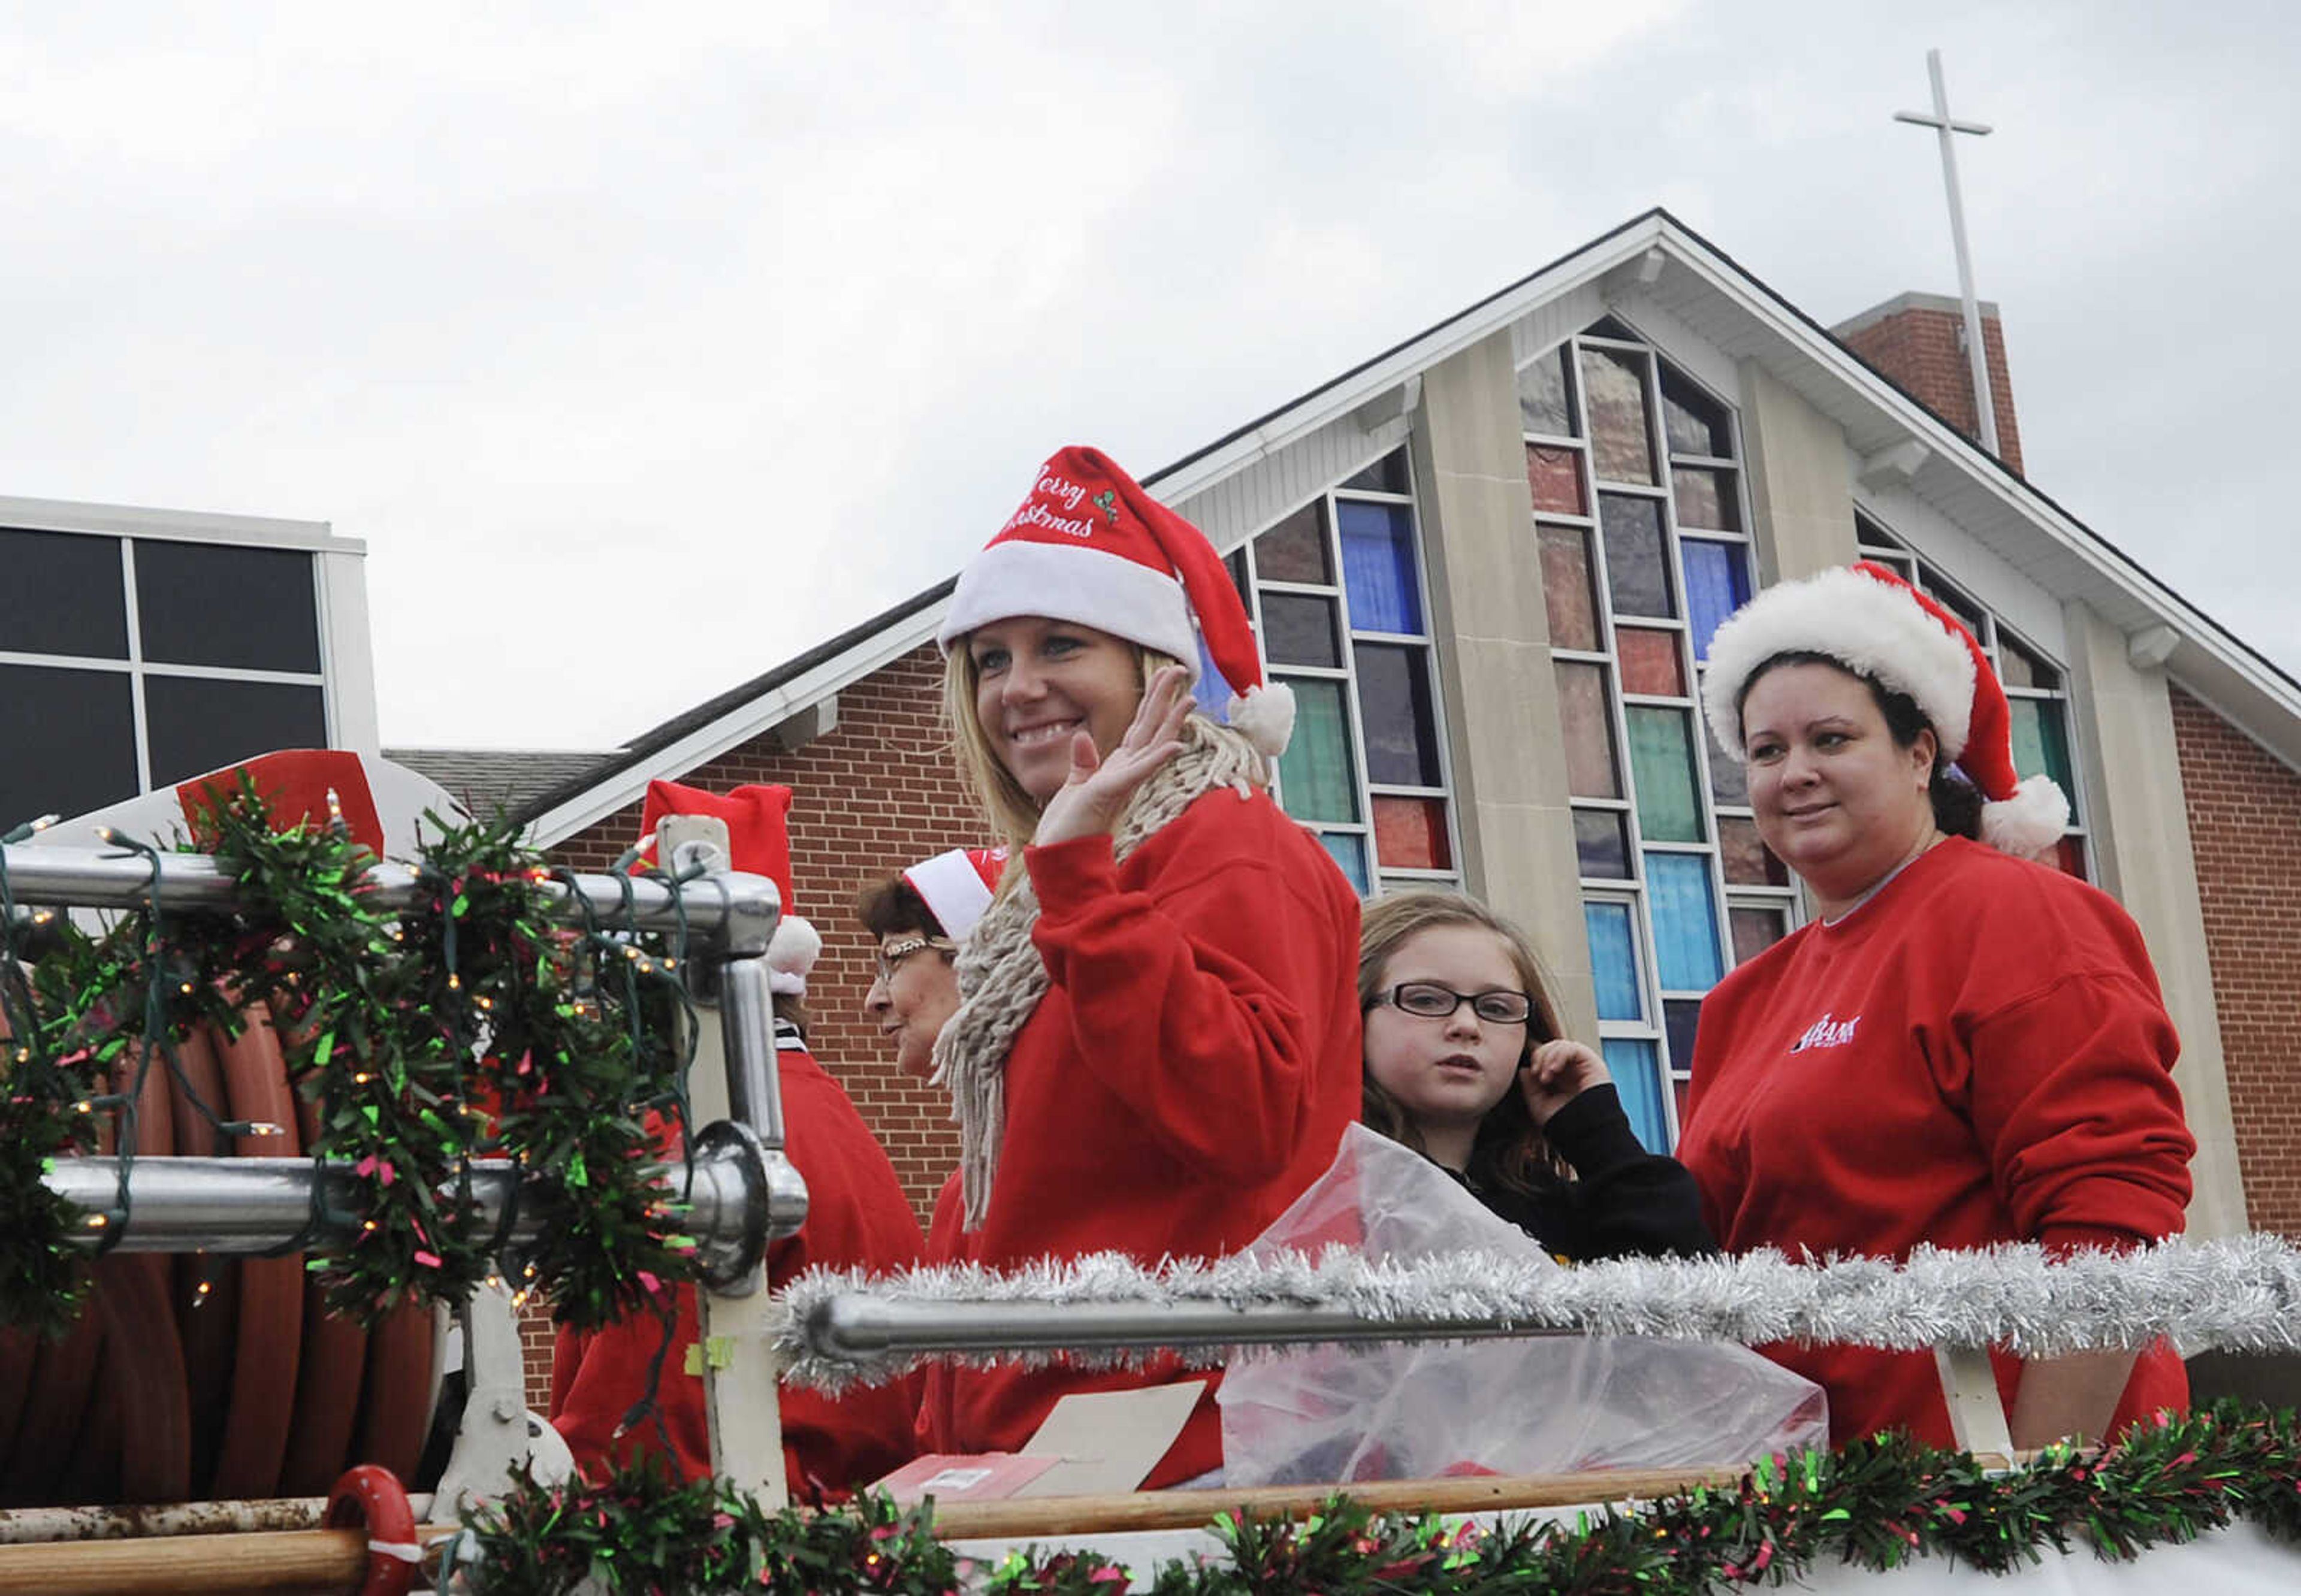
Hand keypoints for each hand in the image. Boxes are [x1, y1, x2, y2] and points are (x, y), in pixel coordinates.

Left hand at [1031, 665, 1192, 847]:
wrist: (1059, 854)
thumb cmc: (1069, 823)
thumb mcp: (1075, 784)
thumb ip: (1083, 761)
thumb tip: (1082, 736)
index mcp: (1119, 766)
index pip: (1140, 727)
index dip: (1152, 700)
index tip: (1164, 675)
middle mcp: (1127, 771)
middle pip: (1152, 727)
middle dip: (1166, 698)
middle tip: (1181, 669)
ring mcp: (1123, 781)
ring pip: (1153, 744)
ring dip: (1172, 722)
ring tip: (1189, 699)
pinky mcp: (1113, 791)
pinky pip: (1140, 772)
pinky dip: (1158, 758)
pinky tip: (1176, 745)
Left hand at [1518, 1039, 1609, 1126]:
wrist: (1587, 1131)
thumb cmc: (1565, 1122)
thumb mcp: (1540, 1105)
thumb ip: (1530, 1087)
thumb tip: (1524, 1069)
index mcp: (1560, 1078)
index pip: (1545, 1056)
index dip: (1536, 1058)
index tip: (1532, 1073)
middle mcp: (1571, 1070)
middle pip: (1551, 1047)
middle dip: (1540, 1056)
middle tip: (1537, 1073)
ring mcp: (1582, 1066)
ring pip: (1561, 1045)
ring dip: (1548, 1056)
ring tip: (1545, 1076)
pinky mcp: (1592, 1063)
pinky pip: (1573, 1048)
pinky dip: (1559, 1055)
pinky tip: (1554, 1070)